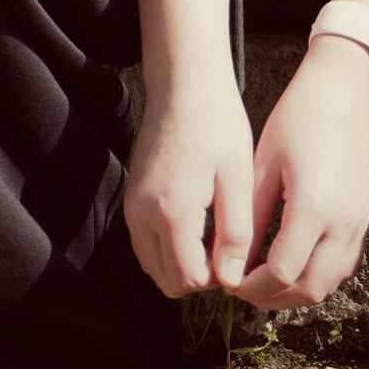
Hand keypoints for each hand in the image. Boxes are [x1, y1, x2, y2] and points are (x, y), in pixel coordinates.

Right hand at [125, 71, 254, 298]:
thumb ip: (236, 231)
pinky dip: (170, 250)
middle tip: (228, 244)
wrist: (183, 86)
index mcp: (172, 211)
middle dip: (201, 276)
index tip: (238, 248)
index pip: (189, 280)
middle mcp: (142, 216)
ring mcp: (132, 210)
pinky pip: (147, 247)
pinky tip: (197, 225)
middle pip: (168, 282)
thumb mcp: (238, 176)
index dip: (219, 276)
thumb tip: (232, 279)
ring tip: (215, 233)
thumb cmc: (217, 125)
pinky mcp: (131, 202)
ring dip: (184, 265)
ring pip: (154, 268)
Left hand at [237, 34, 368, 309]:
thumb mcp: (264, 166)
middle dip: (268, 296)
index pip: (279, 273)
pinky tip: (292, 263)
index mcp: (313, 209)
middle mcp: (342, 223)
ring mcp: (358, 223)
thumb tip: (231, 262)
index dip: (247, 285)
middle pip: (305, 289)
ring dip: (293, 292)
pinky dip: (316, 277)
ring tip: (261, 277)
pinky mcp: (364, 218)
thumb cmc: (299, 118)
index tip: (225, 277)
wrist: (345, 89)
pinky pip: (342, 267)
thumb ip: (251, 220)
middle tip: (239, 284)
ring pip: (327, 284)